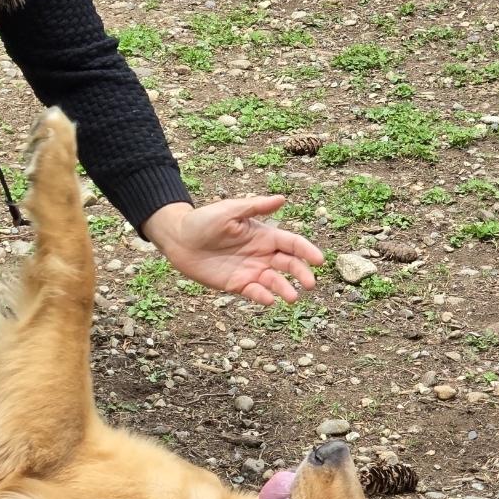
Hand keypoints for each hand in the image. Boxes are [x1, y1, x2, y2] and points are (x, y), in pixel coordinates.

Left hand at [143, 199, 323, 305]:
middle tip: (310, 284)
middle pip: (289, 264)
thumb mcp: (230, 210)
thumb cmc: (203, 220)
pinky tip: (269, 299)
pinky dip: (263, 296)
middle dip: (302, 273)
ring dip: (285, 289)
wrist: (179, 239)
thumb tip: (282, 199)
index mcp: (264, 235)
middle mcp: (262, 254)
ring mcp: (250, 270)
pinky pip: (254, 292)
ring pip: (275, 282)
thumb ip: (255, 207)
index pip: (292, 243)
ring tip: (292, 297)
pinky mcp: (236, 284)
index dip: (307, 251)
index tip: (319, 260)